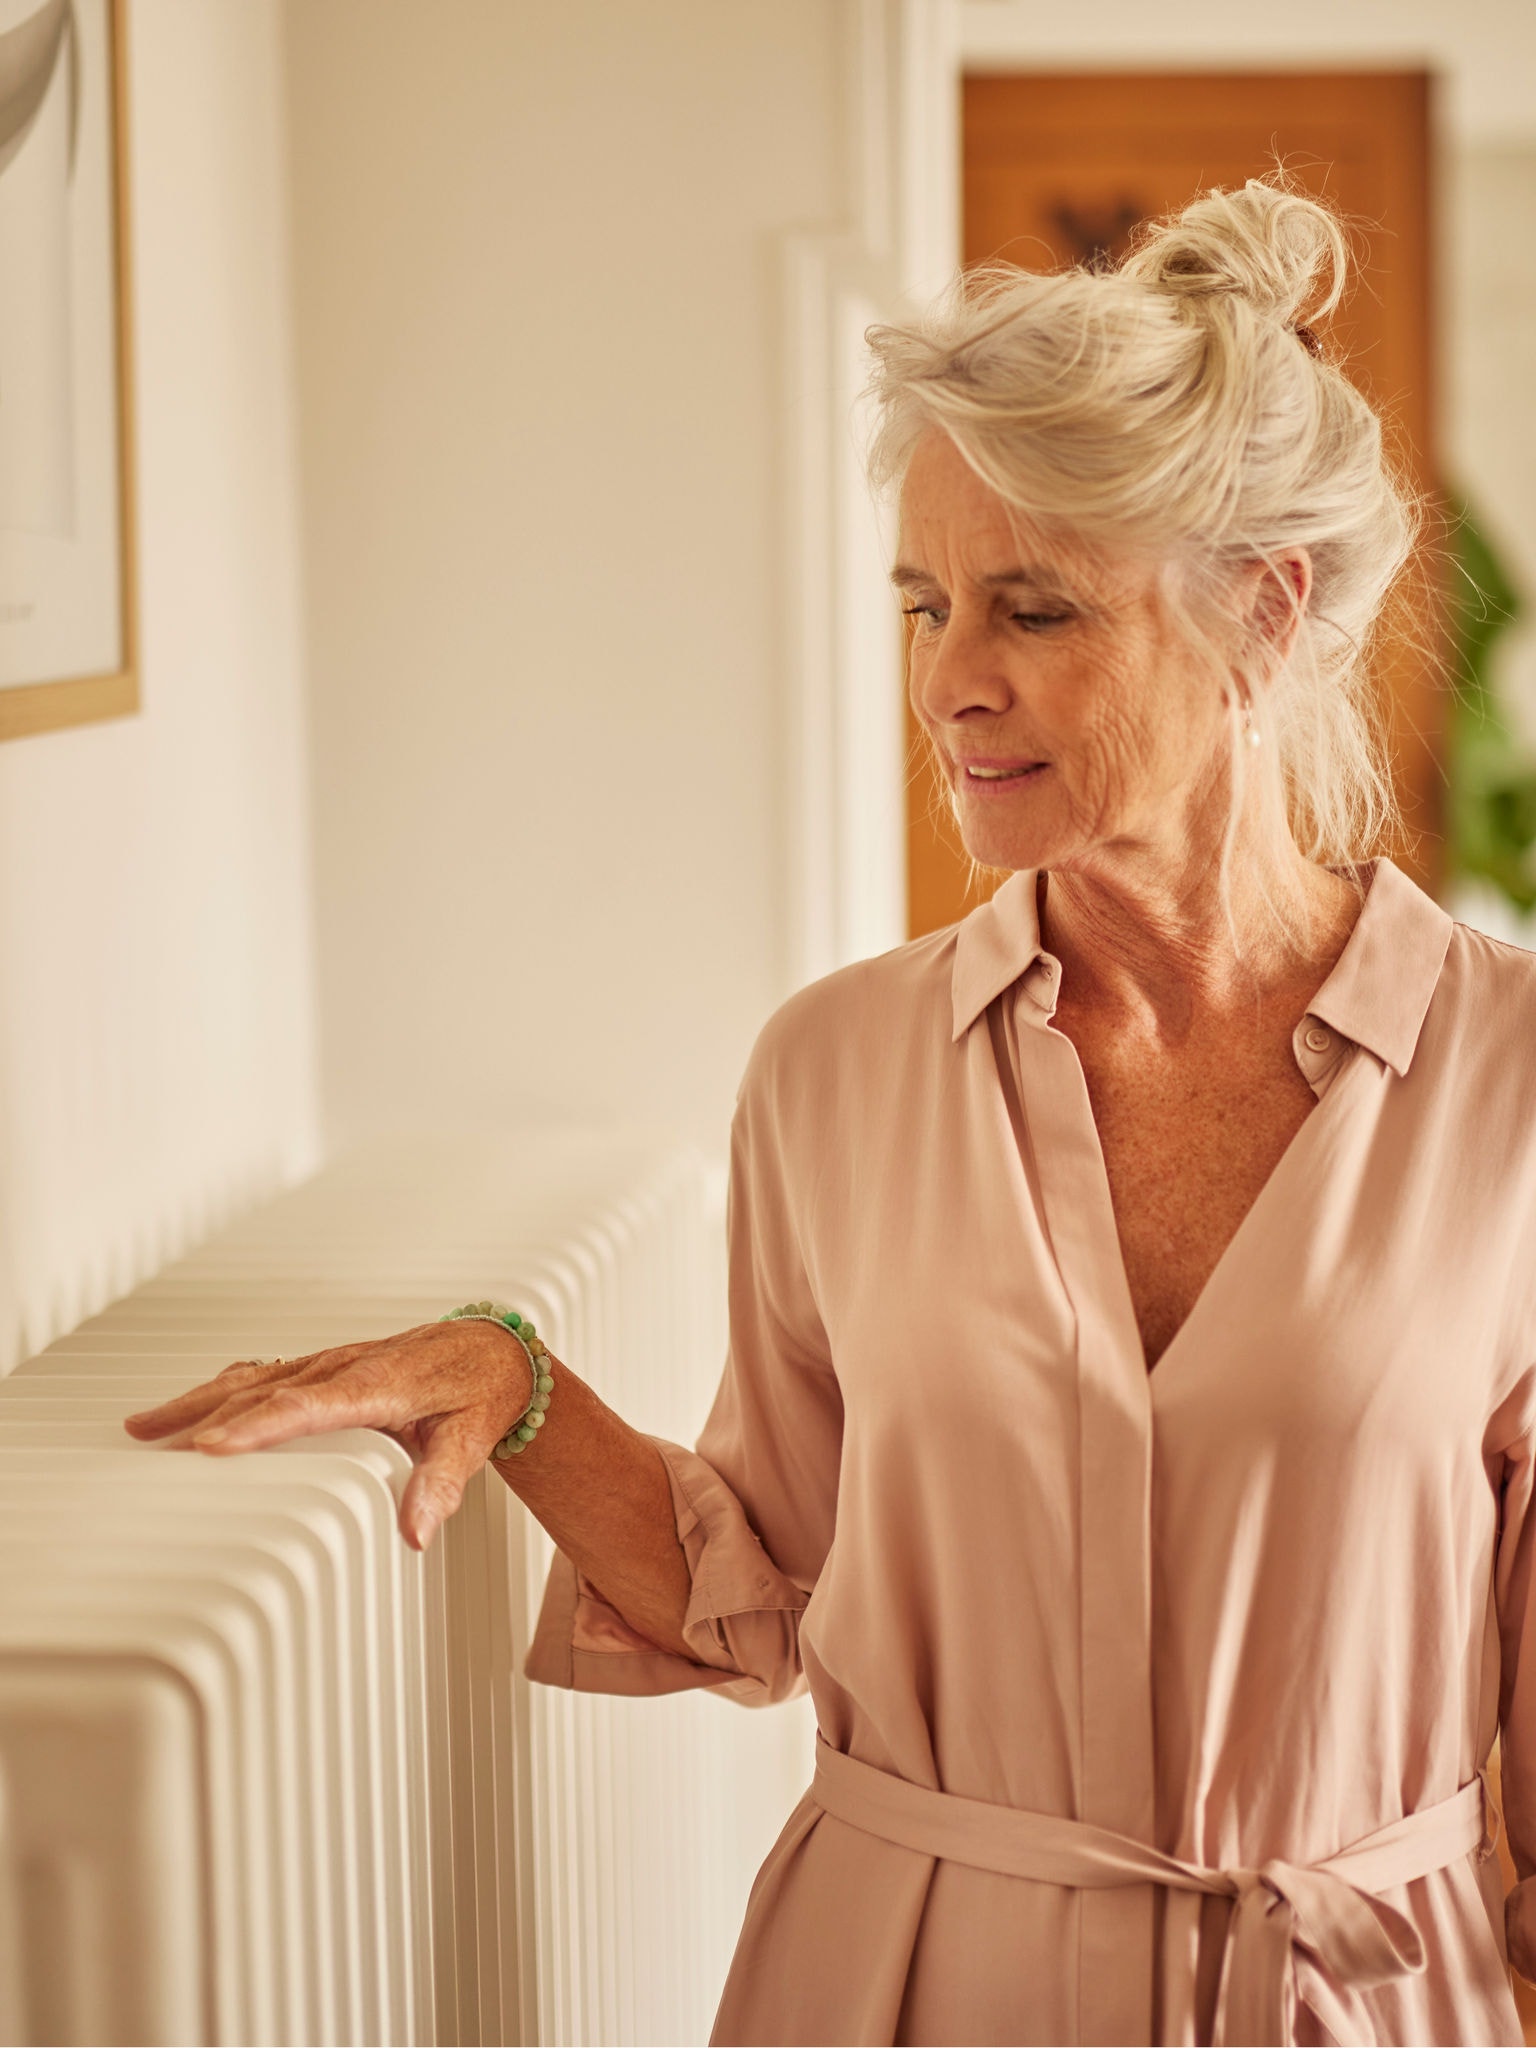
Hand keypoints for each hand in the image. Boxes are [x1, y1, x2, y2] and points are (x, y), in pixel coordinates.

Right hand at [122, 1318, 537, 1550]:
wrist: (493, 1351)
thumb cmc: (479, 1391)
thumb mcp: (472, 1440)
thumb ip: (442, 1484)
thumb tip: (416, 1530)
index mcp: (379, 1382)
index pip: (307, 1405)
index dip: (256, 1426)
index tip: (210, 1447)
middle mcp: (346, 1367)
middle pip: (265, 1392)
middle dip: (207, 1418)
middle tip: (156, 1450)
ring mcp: (331, 1364)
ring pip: (254, 1379)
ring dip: (199, 1401)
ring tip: (146, 1427)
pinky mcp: (324, 1368)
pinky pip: (263, 1376)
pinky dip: (220, 1390)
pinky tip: (188, 1408)